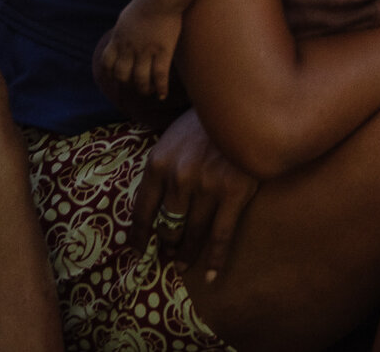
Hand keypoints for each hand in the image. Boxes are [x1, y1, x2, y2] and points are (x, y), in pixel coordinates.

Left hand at [97, 0, 183, 102]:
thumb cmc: (146, 3)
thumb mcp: (126, 18)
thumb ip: (122, 32)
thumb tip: (121, 39)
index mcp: (118, 39)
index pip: (107, 64)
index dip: (110, 73)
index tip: (117, 77)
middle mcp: (129, 48)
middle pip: (122, 75)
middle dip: (127, 83)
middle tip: (135, 85)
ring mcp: (146, 51)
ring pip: (140, 79)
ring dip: (144, 89)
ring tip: (149, 91)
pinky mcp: (163, 51)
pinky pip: (160, 75)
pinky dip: (160, 88)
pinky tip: (162, 95)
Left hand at [127, 105, 259, 283]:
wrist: (243, 105)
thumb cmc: (206, 122)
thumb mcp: (173, 139)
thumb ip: (162, 168)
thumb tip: (153, 203)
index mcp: (158, 163)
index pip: (141, 210)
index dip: (137, 235)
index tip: (136, 250)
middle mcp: (178, 178)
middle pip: (167, 226)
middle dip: (165, 245)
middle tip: (166, 256)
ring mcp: (206, 187)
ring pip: (191, 234)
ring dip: (185, 254)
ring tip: (182, 265)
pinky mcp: (233, 194)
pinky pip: (221, 236)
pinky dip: (215, 259)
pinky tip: (211, 274)